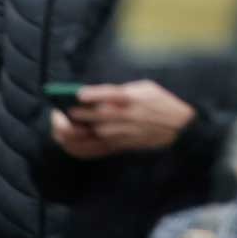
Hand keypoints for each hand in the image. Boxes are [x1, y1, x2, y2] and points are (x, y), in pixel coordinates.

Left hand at [56, 81, 192, 155]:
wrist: (178, 128)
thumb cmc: (160, 103)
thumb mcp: (144, 87)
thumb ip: (119, 91)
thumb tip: (95, 95)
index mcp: (130, 99)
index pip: (108, 95)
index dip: (91, 95)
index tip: (77, 95)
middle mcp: (123, 117)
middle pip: (92, 116)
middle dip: (72, 114)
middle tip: (58, 111)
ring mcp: (120, 134)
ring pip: (90, 134)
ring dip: (71, 131)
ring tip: (59, 126)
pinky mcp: (119, 146)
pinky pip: (95, 150)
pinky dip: (79, 147)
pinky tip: (67, 143)